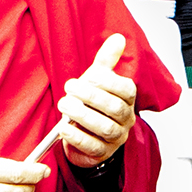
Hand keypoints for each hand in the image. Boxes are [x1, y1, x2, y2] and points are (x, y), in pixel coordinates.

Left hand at [56, 35, 138, 170]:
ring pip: (105, 128)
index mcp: (128, 100)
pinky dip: (77, 137)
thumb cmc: (93, 106)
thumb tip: (118, 38)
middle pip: (115, 108)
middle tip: (69, 88)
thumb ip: (107, 61)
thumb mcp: (98, 81)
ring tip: (64, 105)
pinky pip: (93, 146)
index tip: (88, 75)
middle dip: (91, 97)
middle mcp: (126, 120)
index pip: (126, 90)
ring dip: (83, 115)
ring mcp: (116, 138)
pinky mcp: (102, 153)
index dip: (108, 82)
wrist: (87, 135)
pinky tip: (64, 128)